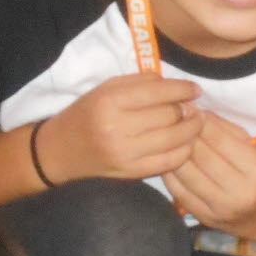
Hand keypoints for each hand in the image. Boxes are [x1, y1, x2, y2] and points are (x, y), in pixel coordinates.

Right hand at [35, 73, 201, 181]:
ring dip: (192, 129)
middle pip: (169, 116)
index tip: (194, 89)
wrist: (59, 151)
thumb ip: (140, 82)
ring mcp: (125, 154)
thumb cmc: (86, 114)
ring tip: (196, 122)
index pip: (158, 92)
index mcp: (110, 101)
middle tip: (193, 107)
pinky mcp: (131, 172)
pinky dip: (185, 151)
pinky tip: (187, 142)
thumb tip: (175, 86)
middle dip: (187, 110)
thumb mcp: (105, 89)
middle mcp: (117, 128)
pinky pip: (169, 162)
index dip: (183, 90)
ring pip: (174, 139)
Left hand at [162, 111, 255, 236]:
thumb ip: (226, 130)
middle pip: (201, 156)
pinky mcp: (204, 218)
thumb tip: (195, 112)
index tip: (188, 109)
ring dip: (173, 152)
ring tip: (168, 138)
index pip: (220, 140)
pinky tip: (168, 159)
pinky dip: (170, 173)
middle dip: (185, 134)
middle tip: (173, 120)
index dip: (200, 121)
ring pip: (186, 173)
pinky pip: (178, 191)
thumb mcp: (252, 148)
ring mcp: (220, 208)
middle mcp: (240, 191)